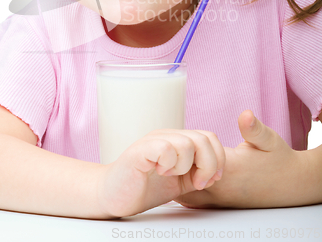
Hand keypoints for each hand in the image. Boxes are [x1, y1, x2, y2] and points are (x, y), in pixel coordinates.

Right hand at [97, 129, 224, 217]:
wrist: (113, 195)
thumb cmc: (144, 187)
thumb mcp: (179, 181)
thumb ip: (196, 173)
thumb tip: (215, 172)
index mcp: (178, 140)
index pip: (209, 138)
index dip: (217, 159)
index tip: (209, 180)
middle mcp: (167, 136)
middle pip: (204, 138)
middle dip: (208, 166)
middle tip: (196, 183)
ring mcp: (153, 140)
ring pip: (188, 143)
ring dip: (186, 166)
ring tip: (172, 175)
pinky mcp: (140, 150)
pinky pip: (166, 149)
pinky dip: (169, 164)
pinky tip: (160, 172)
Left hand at [174, 110, 302, 208]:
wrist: (291, 185)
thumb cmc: (277, 160)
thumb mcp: (269, 139)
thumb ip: (254, 129)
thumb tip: (245, 115)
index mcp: (228, 170)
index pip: (192, 164)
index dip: (178, 153)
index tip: (170, 142)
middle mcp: (221, 188)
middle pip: (182, 183)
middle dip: (171, 169)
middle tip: (164, 154)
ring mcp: (219, 199)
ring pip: (186, 194)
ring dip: (176, 179)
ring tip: (171, 162)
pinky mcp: (220, 204)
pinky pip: (194, 201)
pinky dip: (185, 189)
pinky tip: (183, 174)